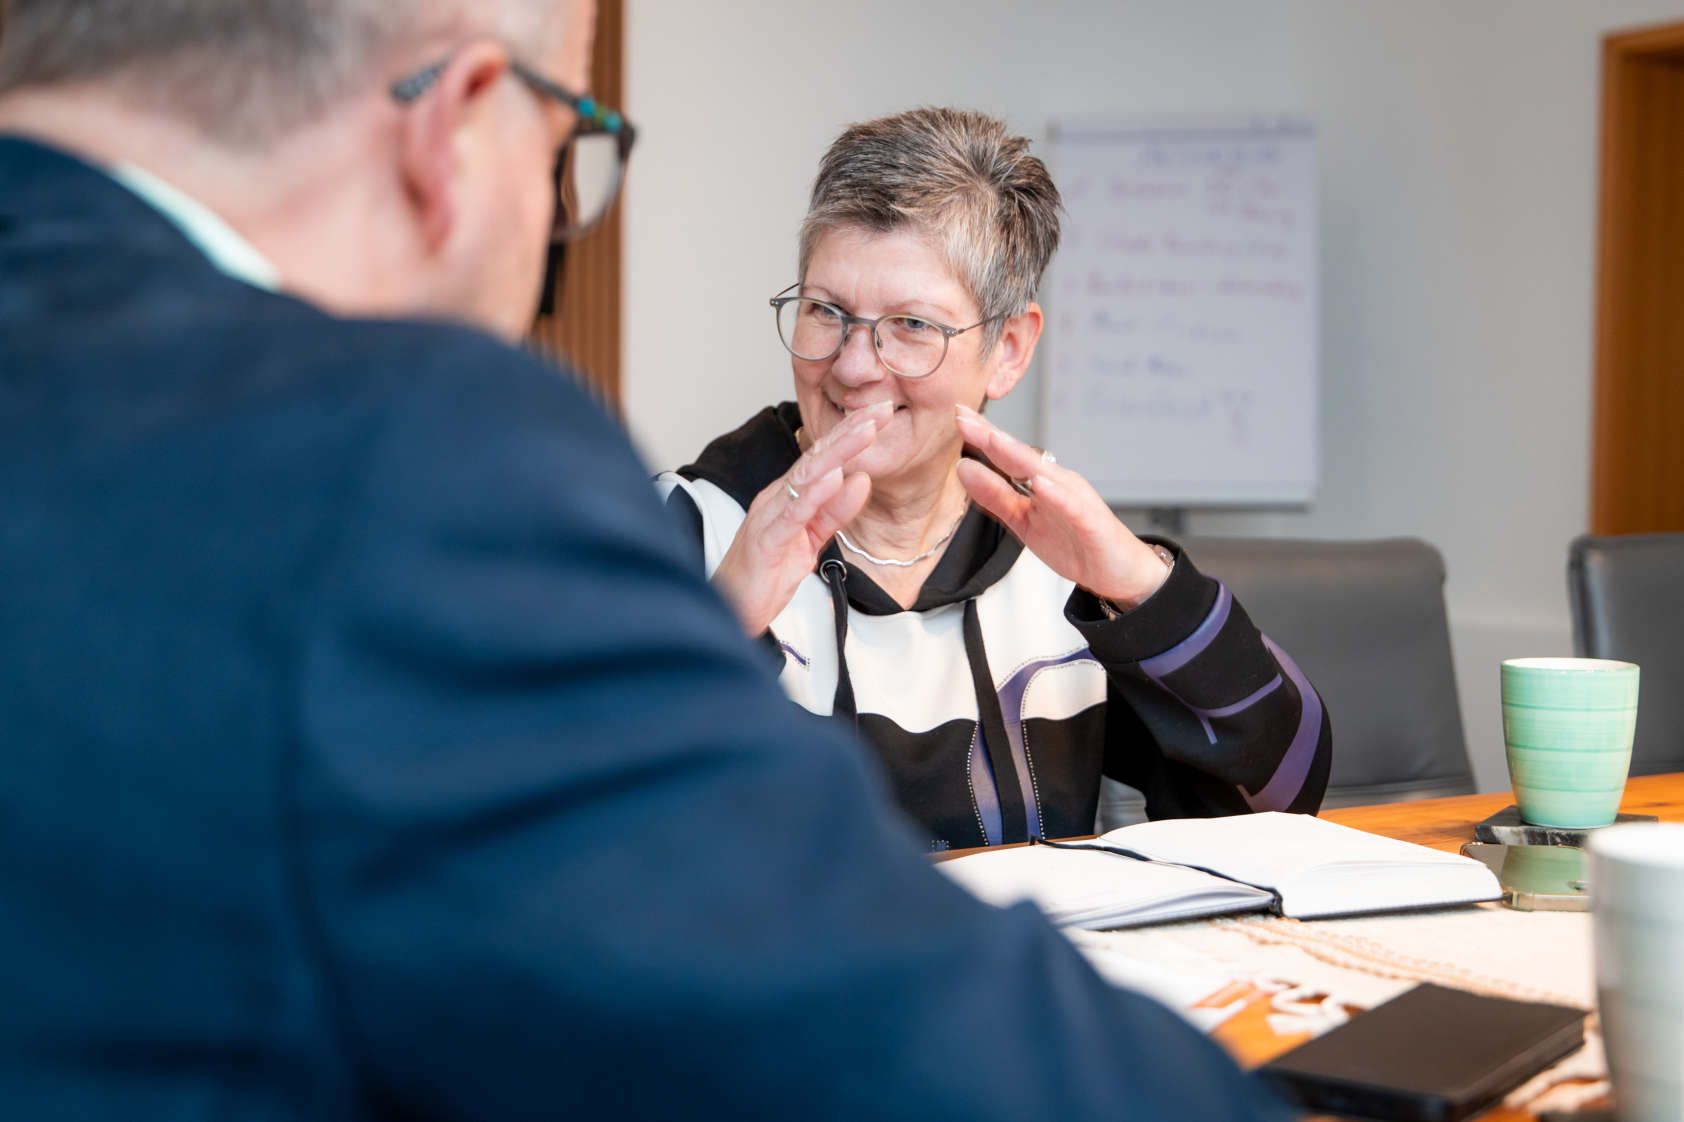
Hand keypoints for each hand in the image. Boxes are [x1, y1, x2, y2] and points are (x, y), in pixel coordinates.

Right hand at [711, 403, 889, 635]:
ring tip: (867, 430)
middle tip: (882, 407)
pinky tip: (835, 476)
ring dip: (839, 451)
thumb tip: (859, 480)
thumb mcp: (811, 541)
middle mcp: (777, 497)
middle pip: (817, 457)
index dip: (853, 433)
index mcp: (789, 496)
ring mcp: (769, 515)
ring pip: (807, 476)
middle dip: (851, 430)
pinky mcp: (766, 540)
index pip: (825, 458)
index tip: (882, 412)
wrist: (731, 609)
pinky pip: (792, 513)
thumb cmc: (764, 574)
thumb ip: (834, 512)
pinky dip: (814, 494)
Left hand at [953, 404, 1169, 608]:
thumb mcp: (1023, 522)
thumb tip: (963, 469)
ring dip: (1018, 456)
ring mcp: (1075, 499)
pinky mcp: (1090, 521)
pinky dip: (1056, 494)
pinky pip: (1071, 506)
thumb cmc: (1074, 542)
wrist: (1117, 572)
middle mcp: (1058, 482)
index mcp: (1041, 481)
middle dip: (991, 436)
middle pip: (1020, 455)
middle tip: (963, 415)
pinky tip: (1040, 484)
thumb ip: (995, 497)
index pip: (1006, 454)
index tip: (956, 415)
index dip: (981, 435)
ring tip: (992, 440)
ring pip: (1044, 474)